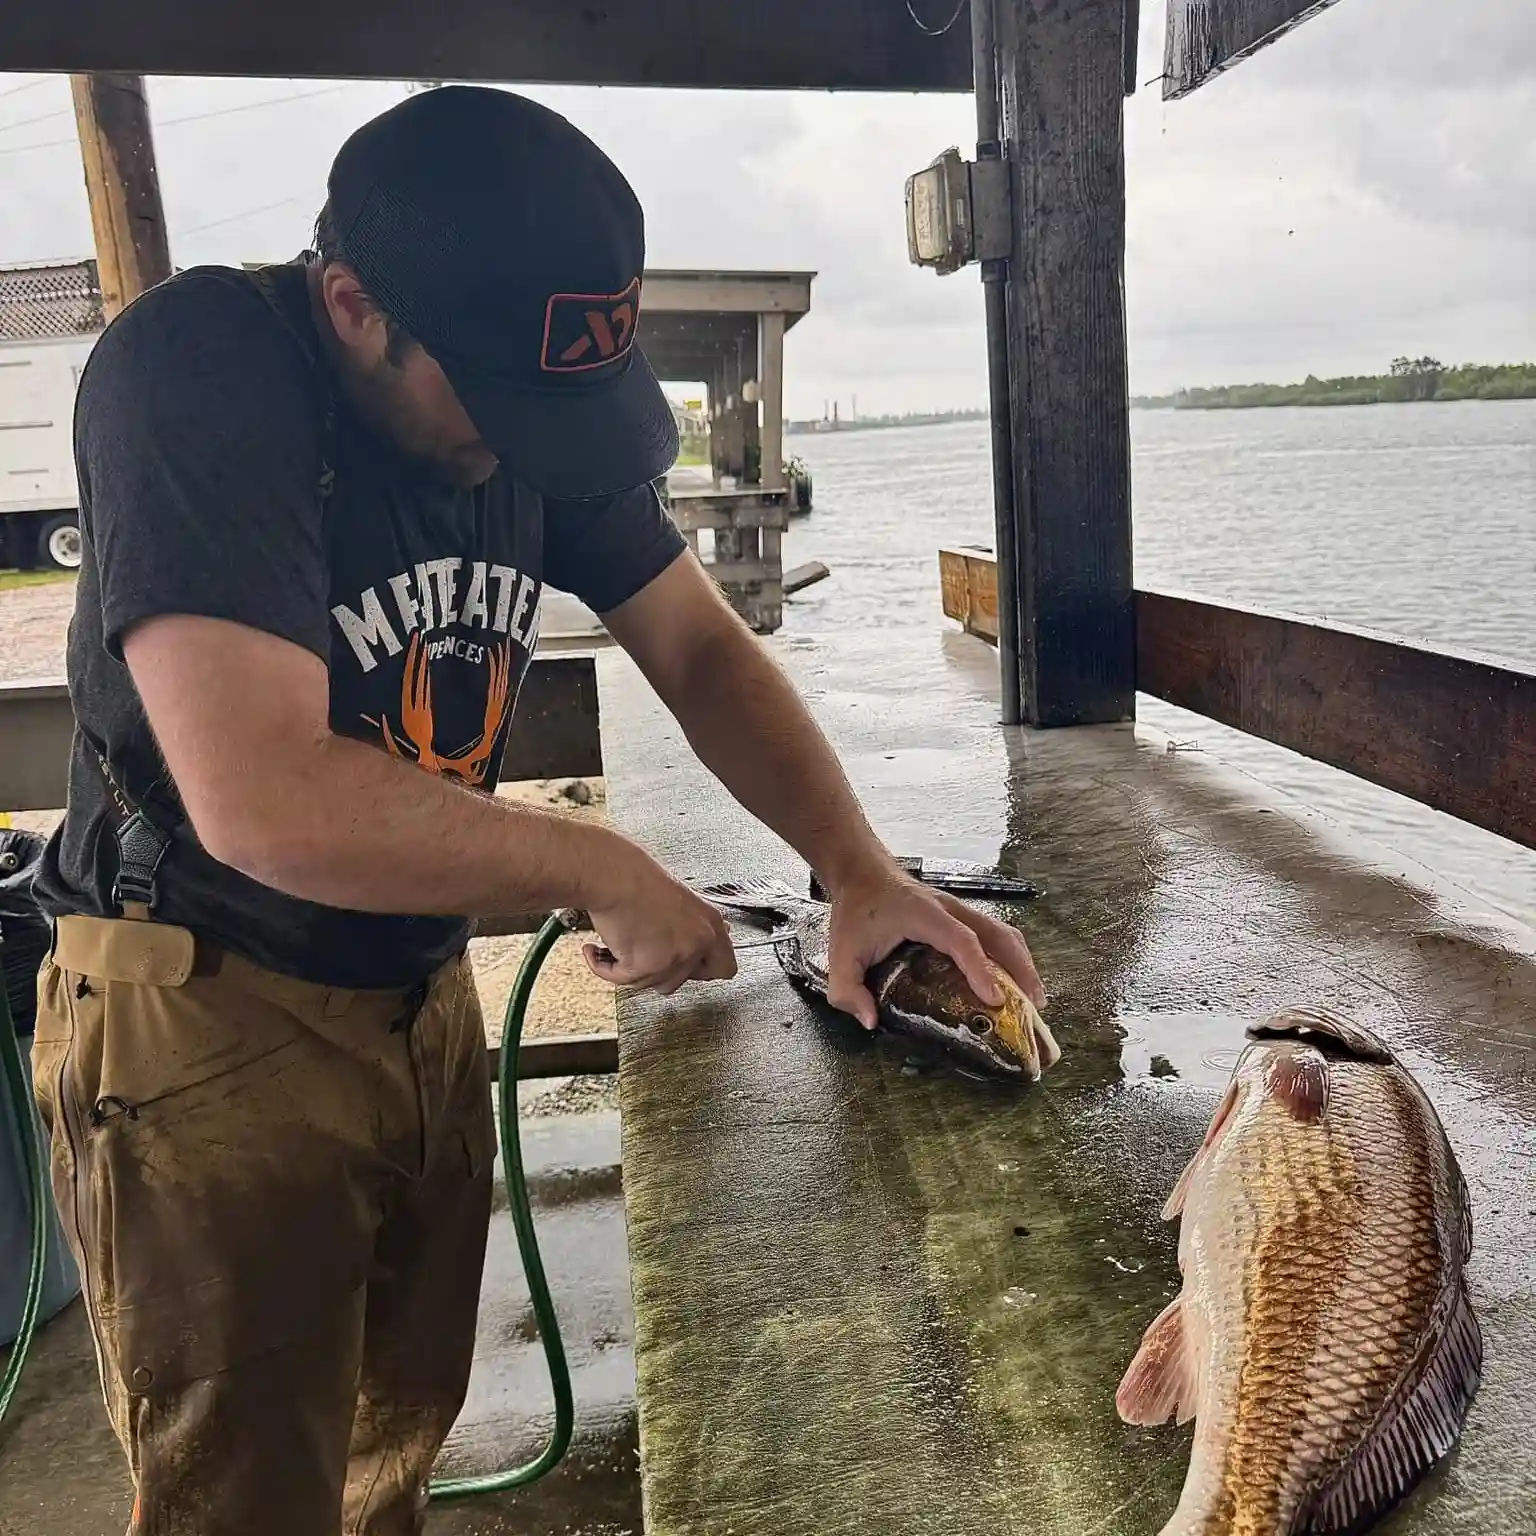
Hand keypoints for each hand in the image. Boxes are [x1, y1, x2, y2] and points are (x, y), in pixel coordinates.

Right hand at [582, 847, 737, 996]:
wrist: (611, 874)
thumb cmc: (636, 875)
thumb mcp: (679, 898)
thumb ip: (692, 926)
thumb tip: (697, 943)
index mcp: (710, 924)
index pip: (725, 967)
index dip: (702, 970)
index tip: (687, 966)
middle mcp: (697, 942)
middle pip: (680, 981)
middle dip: (658, 970)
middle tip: (642, 951)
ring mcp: (673, 957)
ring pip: (650, 983)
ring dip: (629, 968)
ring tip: (615, 942)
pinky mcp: (644, 966)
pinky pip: (621, 980)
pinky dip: (602, 967)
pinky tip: (594, 951)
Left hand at [825, 864, 1046, 1030]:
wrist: (863, 872)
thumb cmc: (856, 911)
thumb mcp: (840, 953)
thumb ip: (847, 990)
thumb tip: (870, 1021)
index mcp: (923, 915)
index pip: (961, 940)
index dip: (980, 969)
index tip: (995, 999)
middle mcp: (950, 909)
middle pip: (998, 934)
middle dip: (1020, 970)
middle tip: (1033, 1008)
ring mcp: (961, 910)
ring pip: (1004, 933)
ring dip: (1022, 964)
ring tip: (1034, 1000)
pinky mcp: (964, 917)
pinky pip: (996, 935)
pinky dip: (1013, 958)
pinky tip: (1016, 983)